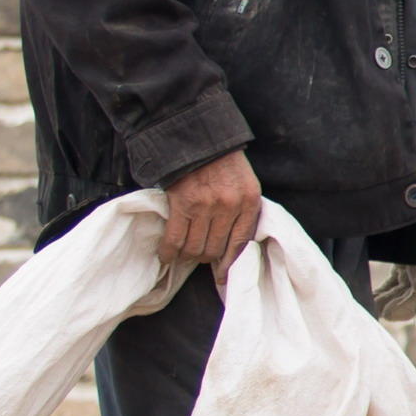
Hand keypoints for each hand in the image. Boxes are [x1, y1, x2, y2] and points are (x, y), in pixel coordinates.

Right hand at [159, 148, 263, 271]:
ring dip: (187, 256)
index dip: (230, 264)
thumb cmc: (223, 162)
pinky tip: (166, 256)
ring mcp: (206, 206)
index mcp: (249, 201)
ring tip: (182, 254)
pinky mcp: (182, 204)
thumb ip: (242, 211)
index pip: (241, 243)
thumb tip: (232, 247)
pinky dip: (169, 252)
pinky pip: (175, 239)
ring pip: (195, 247)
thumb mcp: (245, 184)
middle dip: (205, 258)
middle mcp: (230, 206)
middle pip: (216, 249)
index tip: (222, 278)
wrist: (198, 137)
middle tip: (197, 256)